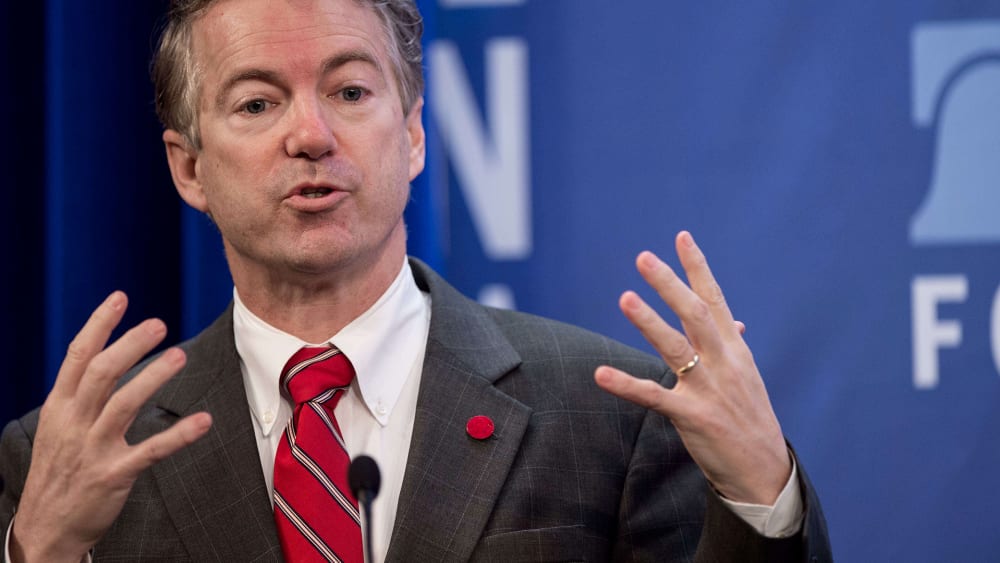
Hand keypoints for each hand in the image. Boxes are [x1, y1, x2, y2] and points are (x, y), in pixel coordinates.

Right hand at [10, 292, 211, 562]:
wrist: (43, 528)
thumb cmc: (58, 471)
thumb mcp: (58, 428)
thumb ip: (82, 395)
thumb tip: (109, 356)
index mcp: (59, 407)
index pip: (77, 357)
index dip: (99, 325)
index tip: (121, 298)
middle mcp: (73, 423)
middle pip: (101, 374)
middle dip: (129, 345)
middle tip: (159, 323)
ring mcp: (92, 450)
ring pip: (122, 405)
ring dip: (152, 377)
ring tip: (179, 356)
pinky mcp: (113, 475)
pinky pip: (150, 451)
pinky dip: (178, 436)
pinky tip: (203, 421)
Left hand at [595, 231, 789, 504]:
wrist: (764, 470)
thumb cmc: (750, 419)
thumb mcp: (746, 375)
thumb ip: (732, 344)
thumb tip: (733, 320)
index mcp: (735, 349)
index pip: (714, 299)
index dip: (697, 267)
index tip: (682, 237)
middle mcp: (723, 362)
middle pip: (694, 314)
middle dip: (669, 284)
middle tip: (643, 258)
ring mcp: (708, 389)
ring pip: (676, 348)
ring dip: (649, 322)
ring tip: (625, 297)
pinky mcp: (692, 416)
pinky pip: (654, 397)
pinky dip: (626, 385)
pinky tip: (600, 374)